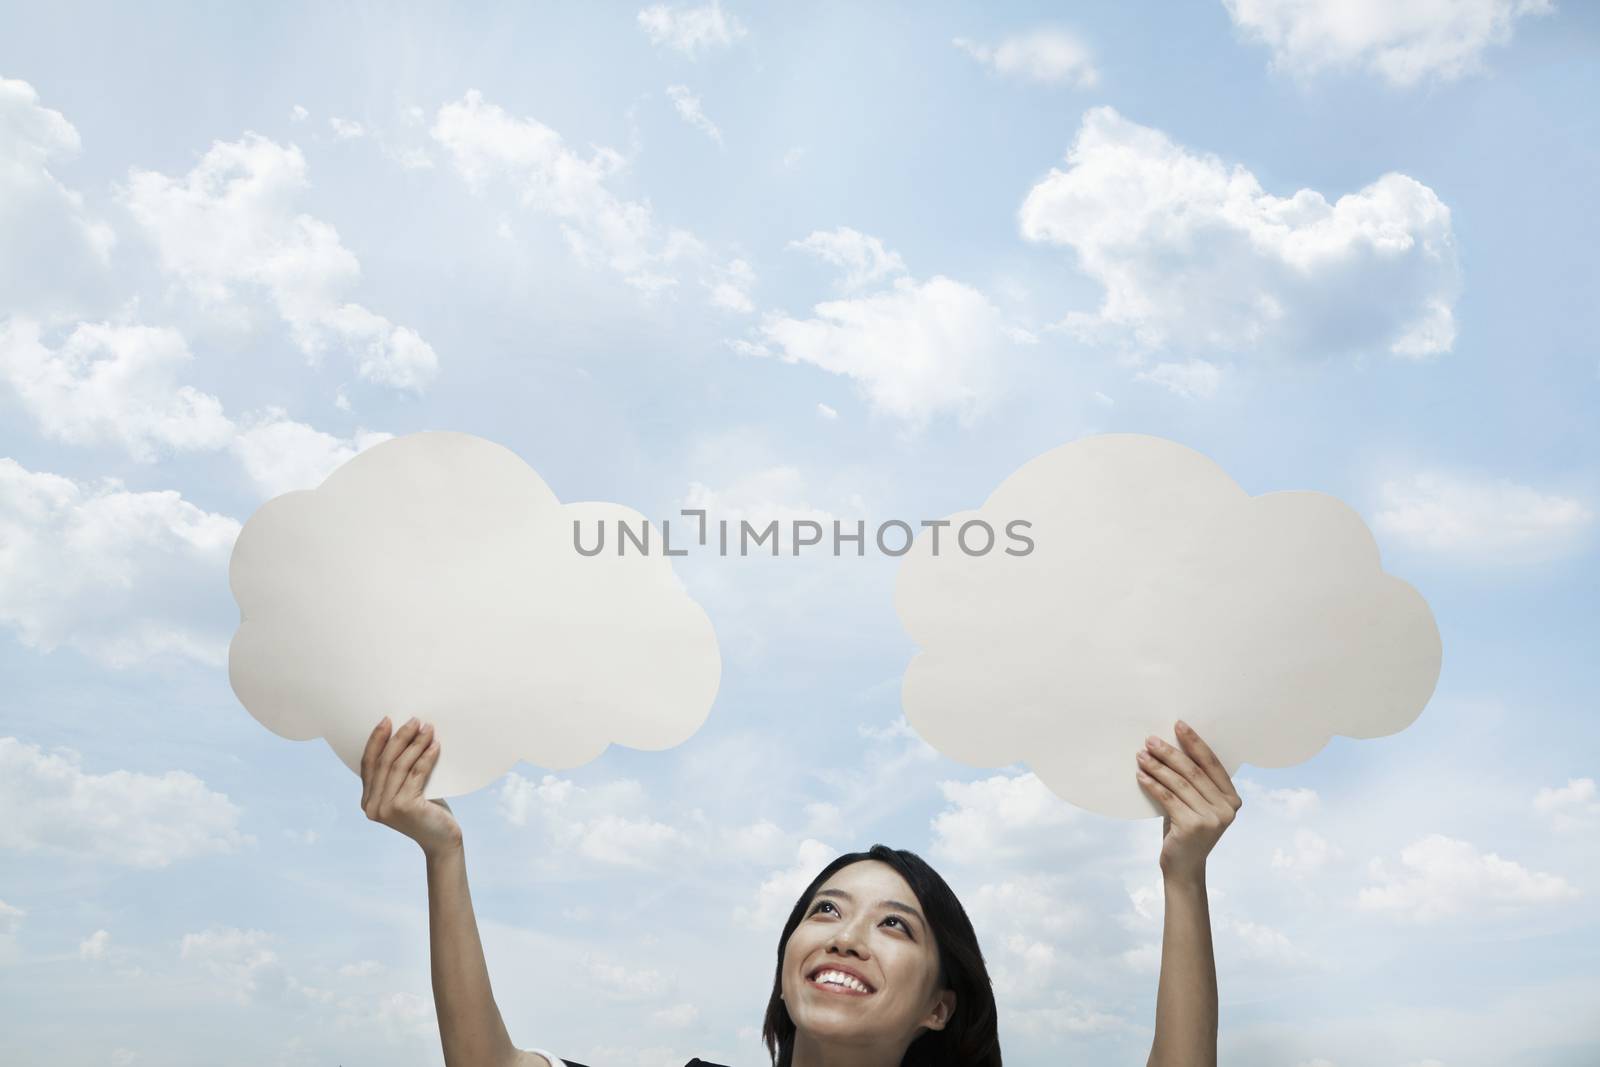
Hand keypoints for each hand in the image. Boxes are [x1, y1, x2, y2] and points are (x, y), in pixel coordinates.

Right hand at [360, 716, 460, 856]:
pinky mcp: (404, 807)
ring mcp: (386, 808)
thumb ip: (399, 773)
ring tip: (428, 729)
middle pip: (385, 762)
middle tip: (414, 720)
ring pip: (400, 766)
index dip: (376, 740)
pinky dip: (426, 757)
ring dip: (415, 743)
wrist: (442, 841)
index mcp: (368, 801)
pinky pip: (416, 773)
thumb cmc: (427, 812)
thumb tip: (406, 735)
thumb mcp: (408, 791)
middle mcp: (372, 806)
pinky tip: (435, 746)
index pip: (368, 764)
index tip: (387, 720)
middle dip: (400, 737)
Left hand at [1135, 720, 1241, 882]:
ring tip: (1141, 755)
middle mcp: (1227, 808)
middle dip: (1170, 752)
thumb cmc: (1186, 829)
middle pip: (1193, 771)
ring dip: (1157, 766)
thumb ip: (1193, 782)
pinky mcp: (1193, 826)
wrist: (1184, 866)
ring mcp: (1212, 818)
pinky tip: (1140, 775)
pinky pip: (1168, 798)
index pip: (1212, 763)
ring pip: (1179, 783)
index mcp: (1233, 799)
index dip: (1194, 742)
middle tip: (1151, 740)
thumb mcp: (1196, 804)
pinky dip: (1152, 784)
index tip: (1178, 725)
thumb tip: (1170, 746)